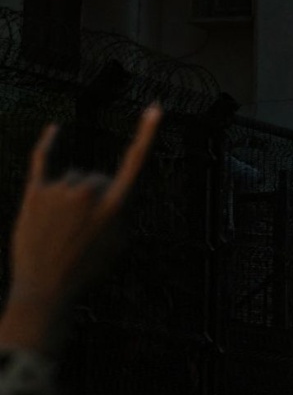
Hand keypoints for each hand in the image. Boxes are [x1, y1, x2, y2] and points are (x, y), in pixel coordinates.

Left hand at [1, 104, 161, 349]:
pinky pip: (42, 160)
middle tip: (83, 231)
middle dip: (93, 196)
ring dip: (69, 197)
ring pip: (72, 180)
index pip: (135, 162)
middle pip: (96, 178)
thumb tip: (109, 192)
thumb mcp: (117, 245)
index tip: (156, 107)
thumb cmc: (85, 269)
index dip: (146, 134)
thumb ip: (118, 212)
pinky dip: (49, 144)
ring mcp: (60, 189)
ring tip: (61, 230)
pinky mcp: (35, 192)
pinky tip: (55, 130)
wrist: (45, 287)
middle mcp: (89, 191)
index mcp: (115, 205)